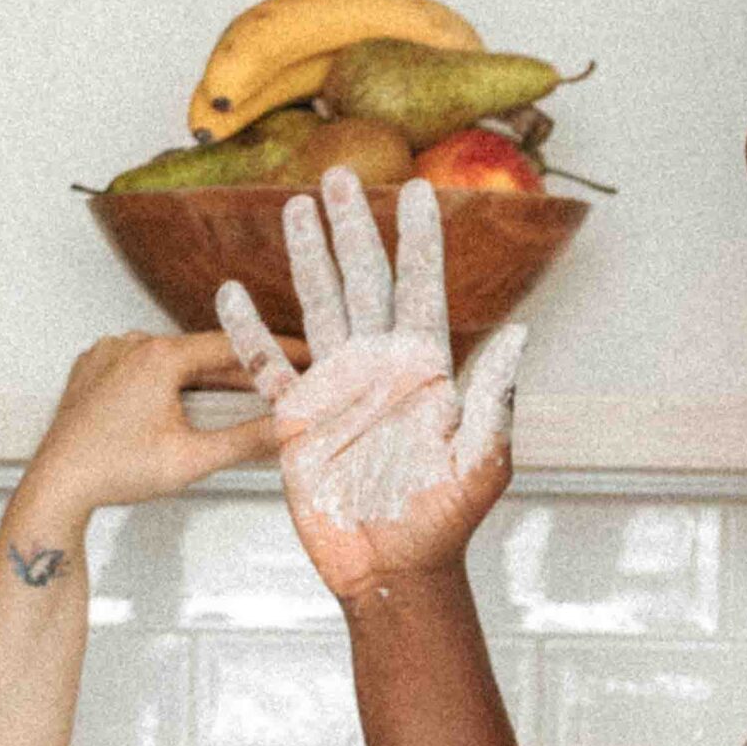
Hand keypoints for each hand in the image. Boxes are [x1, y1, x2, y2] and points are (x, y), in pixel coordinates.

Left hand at [16, 329, 278, 528]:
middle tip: (275, 387)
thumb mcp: (192, 459)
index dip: (272, 352)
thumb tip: (289, 429)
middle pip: (201, 354)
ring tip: (231, 400)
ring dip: (201, 378)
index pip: (232, 346)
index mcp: (159, 356)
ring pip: (171, 360)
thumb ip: (247, 440)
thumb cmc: (115, 470)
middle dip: (239, 373)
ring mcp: (108, 353)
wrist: (58, 485)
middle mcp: (132, 344)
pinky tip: (179, 403)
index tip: (301, 356)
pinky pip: (140, 365)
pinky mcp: (92, 368)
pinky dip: (164, 380)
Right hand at [215, 169, 526, 605]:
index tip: (417, 193)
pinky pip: (267, 369)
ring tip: (293, 208)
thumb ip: (492, 400)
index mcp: (425, 370)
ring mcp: (336, 391)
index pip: (422, 289)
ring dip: (306, 258)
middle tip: (339, 175)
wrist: (395, 570)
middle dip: (353, 228)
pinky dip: (248, 334)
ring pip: (317, 308)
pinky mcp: (297, 423)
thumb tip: (517, 334)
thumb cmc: (445, 522)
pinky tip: (230, 296)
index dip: (419, 241)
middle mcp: (379, 368)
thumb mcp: (482, 463)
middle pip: (363, 281)